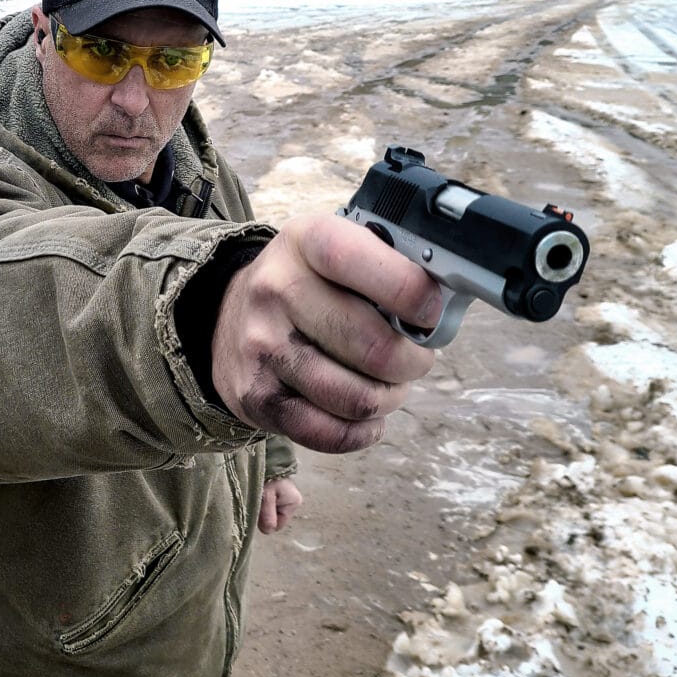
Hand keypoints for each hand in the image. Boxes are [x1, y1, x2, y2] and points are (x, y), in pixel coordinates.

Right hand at [211, 213, 439, 452]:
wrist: (227, 313)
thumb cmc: (307, 281)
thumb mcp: (337, 247)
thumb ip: (390, 262)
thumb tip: (449, 300)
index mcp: (305, 242)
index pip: (360, 262)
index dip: (412, 293)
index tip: (430, 313)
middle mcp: (276, 290)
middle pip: (374, 348)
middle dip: (413, 362)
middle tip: (414, 358)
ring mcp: (262, 346)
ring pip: (357, 398)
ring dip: (390, 398)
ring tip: (389, 385)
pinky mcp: (255, 397)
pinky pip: (330, 434)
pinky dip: (362, 432)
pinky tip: (368, 415)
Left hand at [259, 477, 301, 533]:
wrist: (266, 455)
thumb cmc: (266, 473)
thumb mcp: (266, 495)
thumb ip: (268, 514)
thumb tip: (268, 531)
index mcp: (293, 503)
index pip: (277, 525)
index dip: (266, 520)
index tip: (259, 506)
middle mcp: (292, 501)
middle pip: (273, 519)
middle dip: (263, 513)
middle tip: (257, 499)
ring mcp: (286, 497)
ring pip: (269, 512)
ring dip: (261, 506)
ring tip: (257, 493)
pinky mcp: (278, 493)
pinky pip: (268, 505)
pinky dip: (261, 501)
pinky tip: (259, 491)